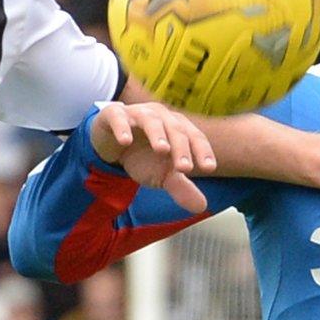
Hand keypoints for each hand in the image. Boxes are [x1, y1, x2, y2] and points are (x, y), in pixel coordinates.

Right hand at [91, 101, 216, 213]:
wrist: (110, 143)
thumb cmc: (142, 155)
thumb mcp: (160, 174)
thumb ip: (180, 187)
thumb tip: (202, 207)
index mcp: (177, 127)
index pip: (195, 137)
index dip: (203, 151)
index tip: (209, 168)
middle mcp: (160, 116)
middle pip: (176, 129)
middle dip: (181, 148)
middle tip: (185, 168)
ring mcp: (137, 113)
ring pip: (151, 120)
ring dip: (157, 134)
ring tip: (162, 149)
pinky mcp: (113, 114)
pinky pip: (118, 118)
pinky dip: (122, 128)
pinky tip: (125, 141)